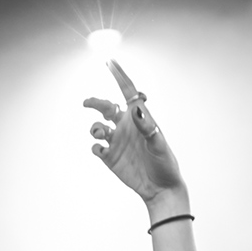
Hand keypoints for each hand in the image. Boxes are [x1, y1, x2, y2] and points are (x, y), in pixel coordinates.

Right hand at [83, 60, 185, 210]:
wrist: (161, 188)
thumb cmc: (165, 164)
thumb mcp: (159, 144)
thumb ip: (147, 126)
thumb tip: (135, 109)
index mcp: (139, 118)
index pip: (127, 92)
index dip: (119, 76)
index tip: (109, 61)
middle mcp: (126, 127)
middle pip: (106, 108)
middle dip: (95, 103)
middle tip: (87, 104)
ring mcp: (117, 142)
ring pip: (98, 127)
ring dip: (95, 128)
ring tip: (101, 134)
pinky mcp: (111, 158)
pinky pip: (96, 148)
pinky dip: (95, 146)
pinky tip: (102, 150)